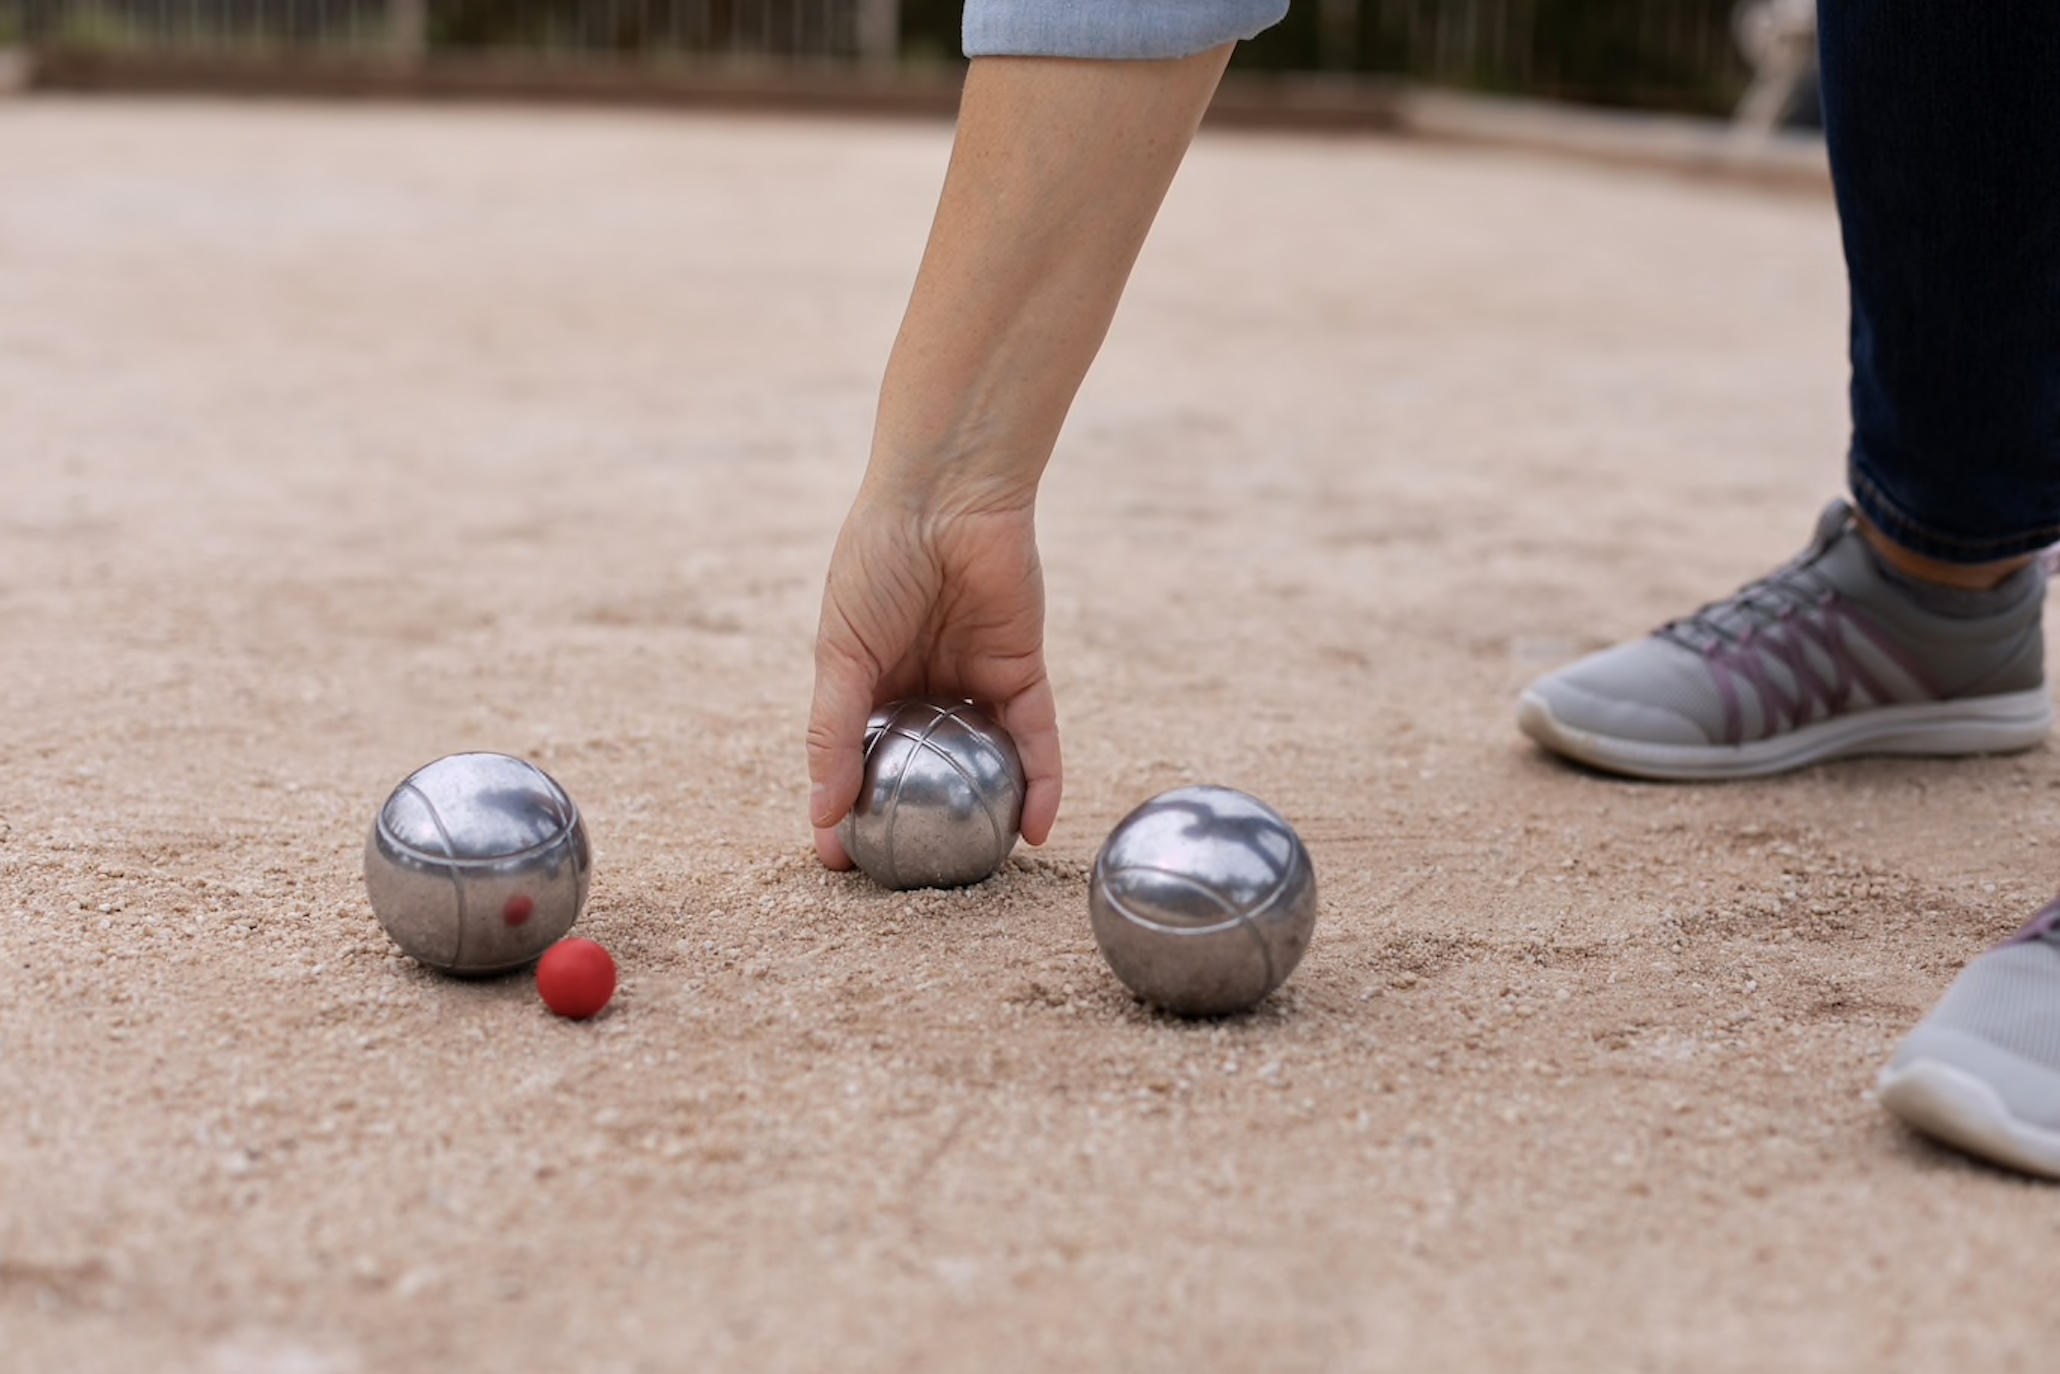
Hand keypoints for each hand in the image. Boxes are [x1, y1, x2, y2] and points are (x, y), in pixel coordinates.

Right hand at [806, 489, 1061, 868]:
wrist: (945, 498)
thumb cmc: (876, 565)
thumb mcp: (839, 656)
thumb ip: (832, 735)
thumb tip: (822, 814)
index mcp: (869, 683)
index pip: (857, 761)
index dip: (848, 812)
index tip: (842, 861)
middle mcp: (923, 690)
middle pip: (925, 771)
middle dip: (921, 826)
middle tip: (913, 882)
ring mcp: (974, 686)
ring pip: (984, 765)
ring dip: (985, 815)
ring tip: (981, 873)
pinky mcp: (1024, 675)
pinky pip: (1037, 741)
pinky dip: (1041, 784)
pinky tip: (1035, 830)